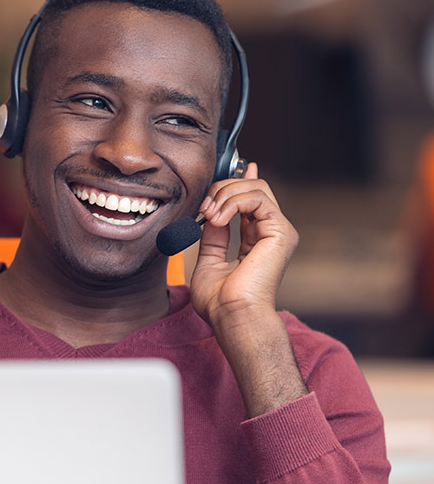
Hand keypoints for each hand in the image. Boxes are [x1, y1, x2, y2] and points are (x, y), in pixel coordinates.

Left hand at [188, 163, 299, 326]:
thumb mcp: (208, 260)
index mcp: (256, 240)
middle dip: (223, 187)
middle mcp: (270, 233)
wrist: (232, 316)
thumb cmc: (220, 301)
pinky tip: (217, 218)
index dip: (240, 180)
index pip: (252, 199)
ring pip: (255, 187)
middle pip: (253, 187)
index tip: (232, 168)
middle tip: (203, 207)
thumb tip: (210, 214)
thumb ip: (212, 236)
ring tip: (208, 214)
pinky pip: (258, 198)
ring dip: (225, 194)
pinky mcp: (281, 232)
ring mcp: (278, 231)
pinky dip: (232, 201)